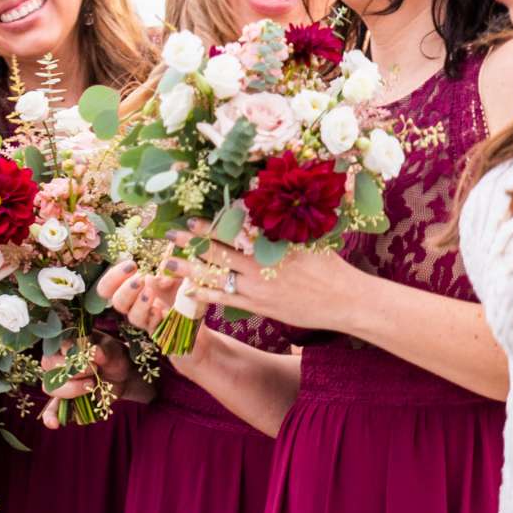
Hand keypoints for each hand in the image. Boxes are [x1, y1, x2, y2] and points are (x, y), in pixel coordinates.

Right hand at [38, 334, 129, 429]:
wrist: (122, 375)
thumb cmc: (114, 357)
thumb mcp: (114, 351)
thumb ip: (105, 351)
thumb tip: (95, 352)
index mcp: (66, 342)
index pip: (57, 346)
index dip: (73, 355)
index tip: (93, 361)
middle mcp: (56, 361)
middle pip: (49, 366)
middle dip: (73, 372)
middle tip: (93, 371)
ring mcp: (58, 381)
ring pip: (50, 387)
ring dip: (70, 390)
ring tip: (91, 386)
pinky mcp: (64, 399)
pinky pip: (51, 409)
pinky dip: (51, 416)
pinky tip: (55, 424)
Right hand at [99, 259, 184, 337]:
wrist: (200, 325)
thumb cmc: (185, 296)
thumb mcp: (178, 276)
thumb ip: (167, 271)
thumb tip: (156, 273)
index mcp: (134, 289)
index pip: (109, 286)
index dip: (113, 275)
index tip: (131, 264)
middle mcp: (136, 306)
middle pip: (114, 301)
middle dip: (124, 288)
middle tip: (140, 279)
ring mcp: (148, 321)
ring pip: (131, 316)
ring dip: (139, 303)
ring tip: (150, 292)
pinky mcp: (160, 334)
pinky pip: (151, 328)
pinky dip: (155, 317)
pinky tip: (162, 311)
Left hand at [174, 234, 360, 334]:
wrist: (345, 300)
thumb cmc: (329, 265)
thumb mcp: (309, 238)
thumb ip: (284, 226)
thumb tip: (267, 205)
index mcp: (272, 245)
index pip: (234, 234)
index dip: (209, 228)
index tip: (190, 220)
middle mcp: (261, 266)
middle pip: (218, 254)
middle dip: (190, 245)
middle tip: (168, 236)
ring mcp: (258, 289)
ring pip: (216, 278)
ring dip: (190, 270)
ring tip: (168, 264)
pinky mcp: (259, 308)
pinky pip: (226, 300)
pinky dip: (207, 295)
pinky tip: (190, 290)